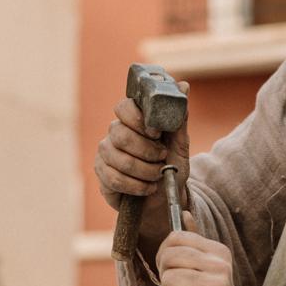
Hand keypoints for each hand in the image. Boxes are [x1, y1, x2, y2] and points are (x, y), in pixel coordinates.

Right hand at [93, 83, 190, 242]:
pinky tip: (147, 188)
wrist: (165, 199)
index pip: (123, 107)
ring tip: (157, 175)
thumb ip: (178, 117)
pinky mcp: (102, 175)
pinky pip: (114, 179)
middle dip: (146, 150)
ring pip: (119, 159)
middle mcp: (115, 134)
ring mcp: (105, 154)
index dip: (138, 119)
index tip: (156, 133)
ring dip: (145, 171)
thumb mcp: (180, 144)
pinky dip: (137, 186)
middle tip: (161, 158)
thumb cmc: (171, 168)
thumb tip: (183, 85)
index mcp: (133, 121)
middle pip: (120, 134)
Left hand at [157, 212, 264, 285]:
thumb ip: (193, 245)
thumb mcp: (202, 274)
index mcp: (219, 253)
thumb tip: (184, 213)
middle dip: (167, 282)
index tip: (180, 277)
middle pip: (168, 258)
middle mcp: (221, 265)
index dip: (167, 260)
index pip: (175, 238)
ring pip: (169, 282)